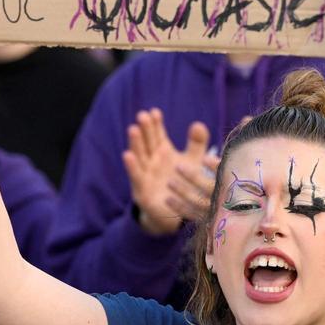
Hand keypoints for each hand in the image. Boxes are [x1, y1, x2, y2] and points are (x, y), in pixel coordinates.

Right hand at [122, 109, 217, 235]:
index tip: (155, 112)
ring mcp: (145, 175)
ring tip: (133, 129)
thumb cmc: (184, 184)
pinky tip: (127, 155)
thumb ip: (196, 144)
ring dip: (135, 143)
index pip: (158, 134)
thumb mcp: (193, 161)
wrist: (178, 212)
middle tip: (142, 115)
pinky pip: (136, 177)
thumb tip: (197, 124)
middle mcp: (152, 161)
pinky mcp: (141, 190)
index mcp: (163, 152)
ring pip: (139, 156)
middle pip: (147, 142)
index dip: (155, 124)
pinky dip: (132, 166)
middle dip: (145, 129)